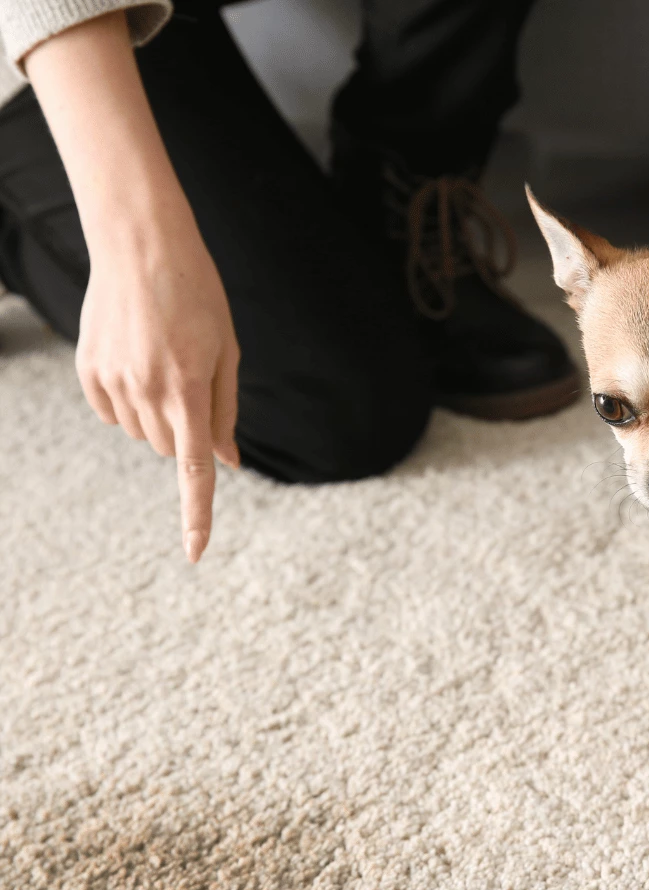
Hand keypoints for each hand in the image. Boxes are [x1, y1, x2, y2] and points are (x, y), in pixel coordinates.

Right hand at [77, 211, 239, 562]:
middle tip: (190, 381)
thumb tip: (227, 462)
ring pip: (142, 435)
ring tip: (162, 363)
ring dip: (158, 417)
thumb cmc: (198, 297)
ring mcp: (111, 382)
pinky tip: (135, 364)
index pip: (194, 470)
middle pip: (170, 449)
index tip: (196, 552)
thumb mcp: (227, 351)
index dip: (197, 514)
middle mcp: (146, 392)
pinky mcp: (88, 371)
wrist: (140, 245)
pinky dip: (128, 405)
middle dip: (187, 432)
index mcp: (188, 390)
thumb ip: (226, 411)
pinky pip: (112, 415)